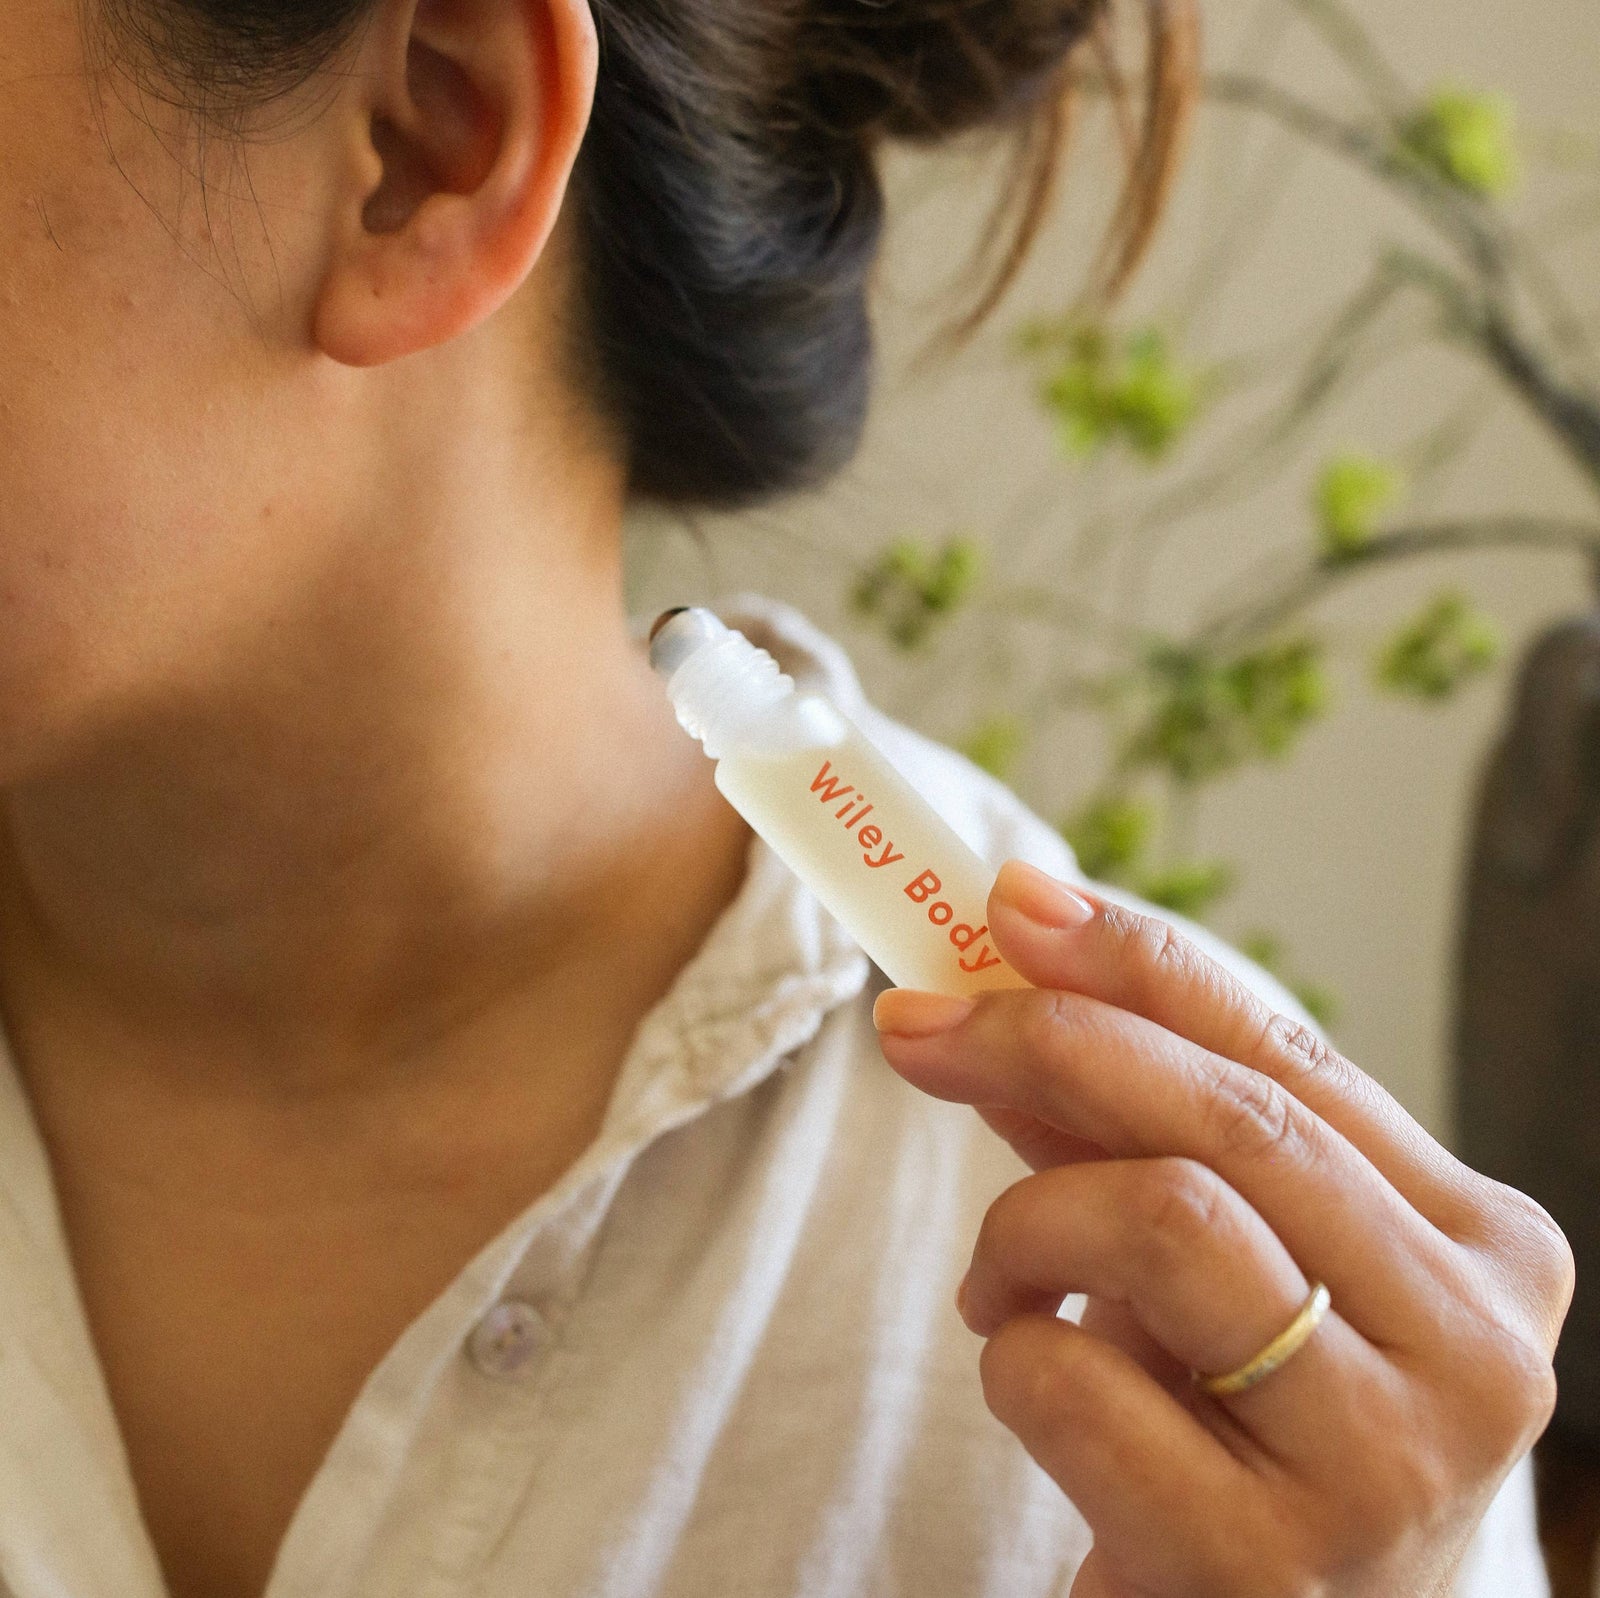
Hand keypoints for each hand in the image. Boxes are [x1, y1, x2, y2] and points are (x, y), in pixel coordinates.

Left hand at [873, 860, 1573, 1597]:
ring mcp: (1385, 1470)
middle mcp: (1474, 1351)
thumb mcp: (1214, 1257)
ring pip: (1162, 1220)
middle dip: (1046, 1041)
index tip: (1012, 903)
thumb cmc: (1241, 1422)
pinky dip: (1010, 1351)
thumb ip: (1134, 1123)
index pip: (1291, 1053)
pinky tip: (1034, 1384)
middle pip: (1229, 1121)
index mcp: (1482, 1245)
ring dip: (1026, 1226)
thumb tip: (1002, 973)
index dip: (1139, 961)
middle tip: (921, 1023)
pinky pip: (1073, 1381)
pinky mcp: (1266, 1573)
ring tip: (998, 1279)